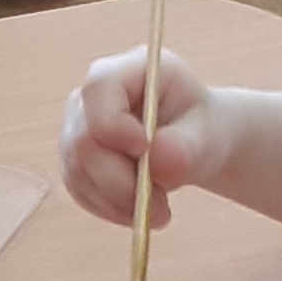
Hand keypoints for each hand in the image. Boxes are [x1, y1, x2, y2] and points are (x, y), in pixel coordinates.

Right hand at [59, 44, 218, 226]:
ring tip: (159, 211)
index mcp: (130, 69)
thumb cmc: (201, 129)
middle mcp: (93, 95)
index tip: (145, 152)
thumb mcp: (207, 134)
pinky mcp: (73, 158)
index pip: (99, 88)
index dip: (114, 125)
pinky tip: (139, 211)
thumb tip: (159, 160)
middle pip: (84, 140)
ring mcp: (77, 126)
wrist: (194, 143)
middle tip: (160, 208)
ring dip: (119, 201)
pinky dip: (110, 208)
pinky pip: (80, 190)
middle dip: (121, 182)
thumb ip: (186, 145)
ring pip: (78, 171)